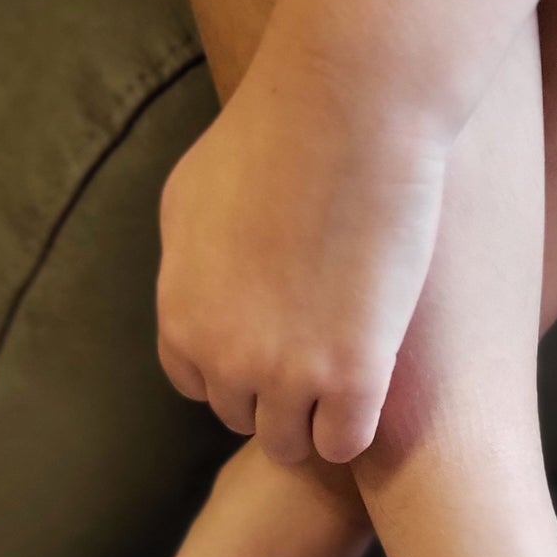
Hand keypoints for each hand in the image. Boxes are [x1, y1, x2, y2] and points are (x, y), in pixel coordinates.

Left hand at [156, 57, 447, 463]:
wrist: (347, 112)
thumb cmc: (270, 134)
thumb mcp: (190, 196)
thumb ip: (187, 266)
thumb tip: (198, 294)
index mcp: (182, 318)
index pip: (198, 386)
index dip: (236, 367)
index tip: (273, 340)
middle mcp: (226, 358)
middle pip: (245, 416)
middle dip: (275, 392)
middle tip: (319, 353)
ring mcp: (289, 375)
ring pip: (293, 444)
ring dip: (315, 419)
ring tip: (347, 378)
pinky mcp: (354, 378)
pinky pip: (345, 443)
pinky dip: (355, 427)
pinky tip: (374, 387)